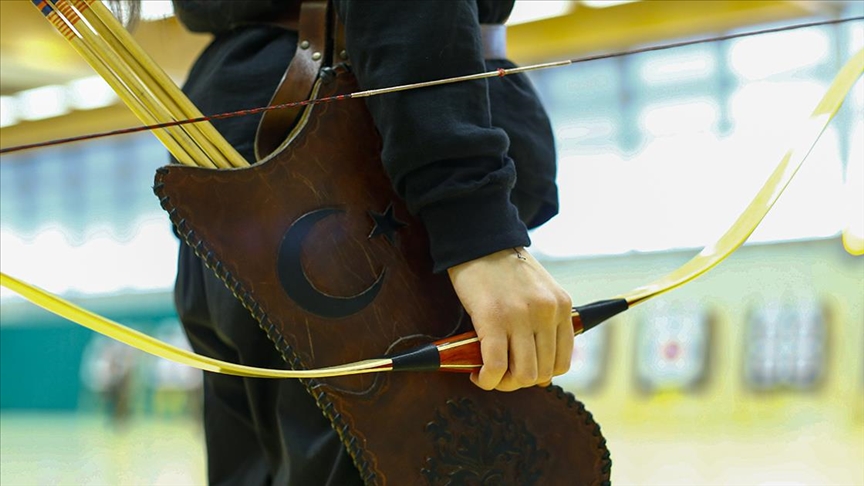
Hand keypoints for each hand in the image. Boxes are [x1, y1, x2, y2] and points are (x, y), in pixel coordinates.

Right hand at [447, 247, 573, 391]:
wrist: (479, 241)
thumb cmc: (503, 268)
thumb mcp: (539, 290)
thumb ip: (544, 320)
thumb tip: (535, 362)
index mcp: (562, 307)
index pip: (562, 362)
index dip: (540, 375)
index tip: (520, 371)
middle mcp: (546, 313)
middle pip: (542, 373)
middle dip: (518, 382)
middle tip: (500, 375)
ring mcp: (521, 317)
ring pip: (522, 375)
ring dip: (503, 383)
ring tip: (488, 374)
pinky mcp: (493, 319)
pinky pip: (496, 366)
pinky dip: (487, 379)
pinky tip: (478, 374)